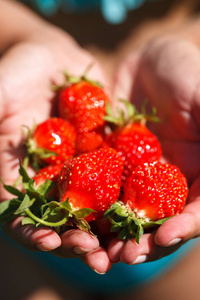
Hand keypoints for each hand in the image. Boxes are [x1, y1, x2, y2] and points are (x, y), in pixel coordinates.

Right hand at [0, 25, 110, 273]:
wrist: (54, 59)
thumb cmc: (19, 71)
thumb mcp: (1, 91)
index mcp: (18, 173)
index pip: (19, 213)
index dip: (31, 232)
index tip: (49, 243)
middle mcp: (47, 179)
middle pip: (59, 219)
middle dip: (74, 240)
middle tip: (94, 256)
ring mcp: (75, 171)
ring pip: (89, 208)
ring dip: (103, 230)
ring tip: (119, 247)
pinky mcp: (99, 158)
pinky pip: (113, 183)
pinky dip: (123, 200)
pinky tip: (138, 211)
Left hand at [107, 36, 199, 263]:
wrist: (147, 61)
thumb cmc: (186, 72)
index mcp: (198, 174)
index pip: (197, 211)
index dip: (186, 227)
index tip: (165, 237)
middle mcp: (169, 183)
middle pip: (159, 222)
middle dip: (143, 242)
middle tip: (123, 256)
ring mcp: (138, 178)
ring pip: (127, 215)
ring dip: (112, 234)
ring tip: (96, 249)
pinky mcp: (111, 168)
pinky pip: (99, 191)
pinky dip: (90, 208)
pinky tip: (76, 217)